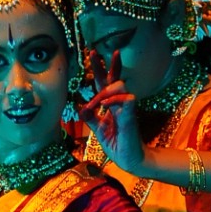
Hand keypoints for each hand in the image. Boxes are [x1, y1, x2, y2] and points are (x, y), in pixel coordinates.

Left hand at [77, 49, 144, 172]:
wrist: (128, 159)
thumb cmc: (116, 143)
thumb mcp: (99, 129)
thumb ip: (91, 118)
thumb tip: (79, 106)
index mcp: (111, 104)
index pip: (105, 83)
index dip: (100, 68)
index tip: (93, 53)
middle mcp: (119, 103)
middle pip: (114, 78)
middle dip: (106, 65)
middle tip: (94, 52)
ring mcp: (126, 108)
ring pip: (120, 86)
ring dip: (106, 90)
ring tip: (98, 101)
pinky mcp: (131, 115)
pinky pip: (127, 100)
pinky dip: (114, 100)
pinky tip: (105, 106)